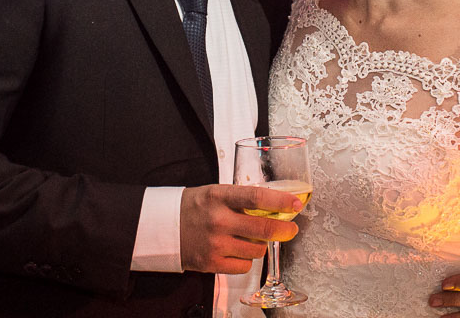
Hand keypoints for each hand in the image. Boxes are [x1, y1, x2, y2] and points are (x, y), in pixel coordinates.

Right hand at [179, 184, 299, 273]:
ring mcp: (215, 243)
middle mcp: (218, 220)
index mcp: (220, 196)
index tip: (296, 203)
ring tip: (248, 238)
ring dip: (260, 245)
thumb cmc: (194, 207)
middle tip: (291, 229)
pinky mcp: (211, 263)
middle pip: (262, 228)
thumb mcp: (216, 193)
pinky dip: (246, 259)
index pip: (256, 197)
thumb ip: (241, 199)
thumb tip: (275, 206)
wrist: (163, 227)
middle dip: (283, 229)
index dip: (280, 201)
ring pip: (257, 249)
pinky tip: (236, 250)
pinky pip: (244, 266)